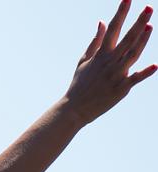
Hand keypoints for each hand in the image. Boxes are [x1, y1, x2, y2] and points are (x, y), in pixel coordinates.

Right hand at [64, 0, 155, 125]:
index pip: (112, 29)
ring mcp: (116, 74)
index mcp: (100, 54)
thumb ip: (95, 41)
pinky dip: (145, 73)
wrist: (76, 108)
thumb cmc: (80, 83)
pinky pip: (136, 78)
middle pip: (127, 38)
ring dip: (143, 40)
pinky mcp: (122, 88)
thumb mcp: (84, 60)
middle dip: (138, 22)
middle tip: (149, 8)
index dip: (121, 13)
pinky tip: (155, 66)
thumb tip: (101, 22)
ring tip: (151, 26)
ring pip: (133, 54)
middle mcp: (109, 62)